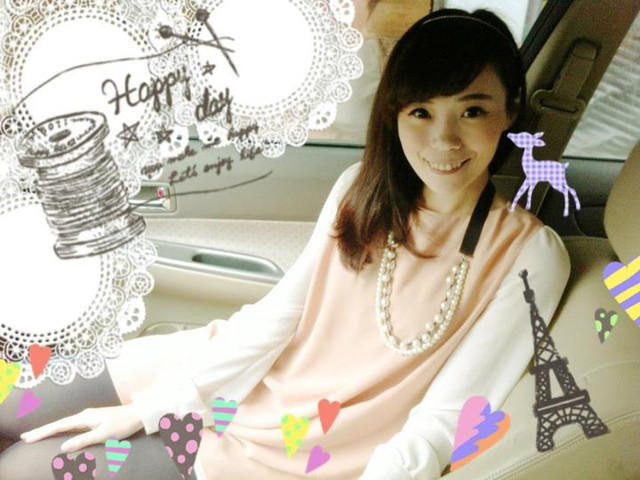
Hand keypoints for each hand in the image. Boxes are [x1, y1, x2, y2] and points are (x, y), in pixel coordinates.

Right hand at [20, 404, 142, 452]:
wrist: (138, 414)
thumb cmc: (123, 424)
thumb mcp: (103, 434)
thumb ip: (83, 441)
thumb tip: (63, 447)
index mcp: (85, 418)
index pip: (59, 425)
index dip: (43, 432)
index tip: (28, 437)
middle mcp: (85, 416)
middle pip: (59, 424)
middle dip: (43, 430)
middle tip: (26, 436)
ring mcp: (90, 417)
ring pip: (66, 424)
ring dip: (52, 429)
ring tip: (38, 435)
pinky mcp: (94, 420)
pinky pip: (73, 426)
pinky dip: (63, 429)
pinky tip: (61, 432)